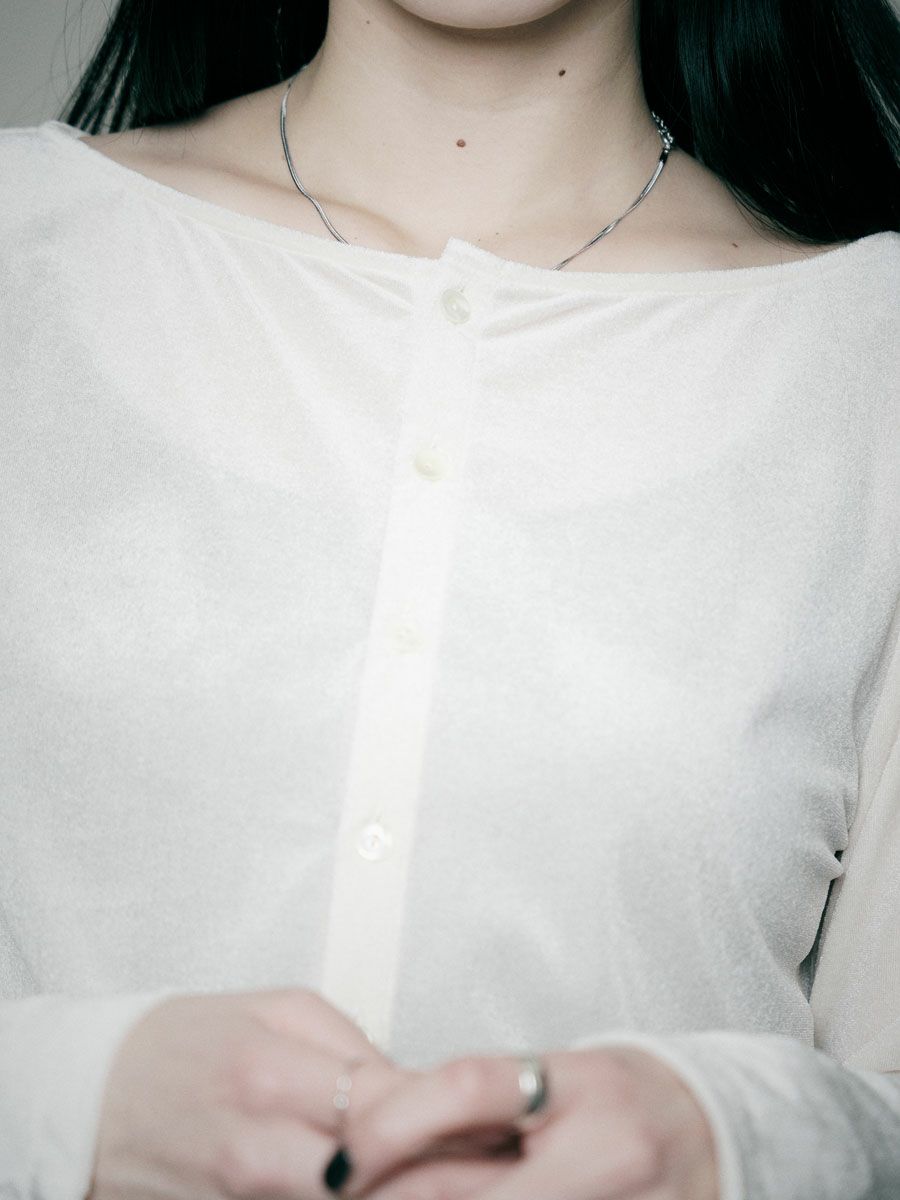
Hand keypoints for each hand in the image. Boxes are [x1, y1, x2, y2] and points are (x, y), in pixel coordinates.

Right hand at [86, 989, 513, 1199]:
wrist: (96, 1095)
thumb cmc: (190, 1041)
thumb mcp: (275, 1010)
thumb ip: (350, 1046)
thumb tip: (414, 1083)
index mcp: (272, 1073)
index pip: (387, 1107)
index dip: (454, 1119)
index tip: (504, 1121)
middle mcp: (258, 1149)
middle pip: (379, 1180)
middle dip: (450, 1176)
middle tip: (507, 1166)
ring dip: (412, 1195)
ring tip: (468, 1182)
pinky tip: (397, 1190)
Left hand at [329, 1045, 719, 1199]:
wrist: (710, 1140)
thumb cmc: (619, 1100)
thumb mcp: (557, 1075)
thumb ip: (481, 1100)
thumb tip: (380, 1126)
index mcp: (583, 1087)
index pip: (467, 1088)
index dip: (390, 1120)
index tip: (339, 1152)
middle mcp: (603, 1154)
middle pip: (458, 1188)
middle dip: (385, 1197)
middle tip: (337, 1191)